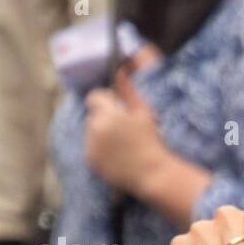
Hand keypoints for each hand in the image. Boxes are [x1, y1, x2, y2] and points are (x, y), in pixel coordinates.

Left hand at [84, 69, 165, 195]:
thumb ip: (128, 91)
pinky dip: (101, 151)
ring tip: (123, 146)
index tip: (117, 110)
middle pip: (93, 116)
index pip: (94, 97)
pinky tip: (118, 157)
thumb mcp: (144, 113)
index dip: (105, 102)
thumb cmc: (152, 142)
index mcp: (109, 114)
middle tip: (125, 132)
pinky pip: (91, 149)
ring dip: (102, 135)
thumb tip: (119, 70)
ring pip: (91, 133)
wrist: (153, 174)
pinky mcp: (90, 160)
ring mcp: (91, 145)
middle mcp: (95, 128)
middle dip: (105, 120)